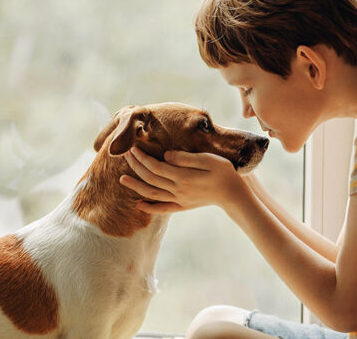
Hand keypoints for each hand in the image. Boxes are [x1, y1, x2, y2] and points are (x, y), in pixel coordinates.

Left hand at [119, 147, 248, 213]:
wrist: (234, 195)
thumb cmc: (224, 172)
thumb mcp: (208, 160)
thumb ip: (186, 158)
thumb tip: (166, 155)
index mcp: (183, 177)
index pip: (156, 166)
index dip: (142, 158)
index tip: (133, 148)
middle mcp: (178, 190)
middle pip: (151, 178)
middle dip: (136, 166)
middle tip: (126, 155)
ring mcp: (179, 200)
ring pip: (152, 194)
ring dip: (136, 186)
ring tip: (122, 180)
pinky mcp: (183, 206)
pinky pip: (162, 208)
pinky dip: (149, 207)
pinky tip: (138, 204)